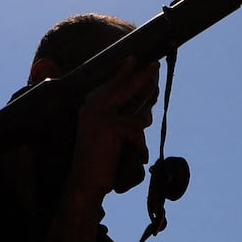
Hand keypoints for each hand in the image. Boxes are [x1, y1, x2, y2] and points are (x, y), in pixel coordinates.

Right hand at [66, 55, 158, 200]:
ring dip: (139, 141)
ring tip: (133, 154)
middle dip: (142, 77)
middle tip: (156, 65)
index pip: (110, 86)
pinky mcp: (110, 127)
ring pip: (136, 121)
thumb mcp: (111, 139)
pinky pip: (137, 134)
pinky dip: (139, 149)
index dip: (123, 72)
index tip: (134, 58)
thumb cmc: (99, 163)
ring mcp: (100, 116)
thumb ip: (124, 124)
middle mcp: (92, 109)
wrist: (84, 183)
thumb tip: (145, 115)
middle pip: (124, 89)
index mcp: (89, 109)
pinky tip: (134, 159)